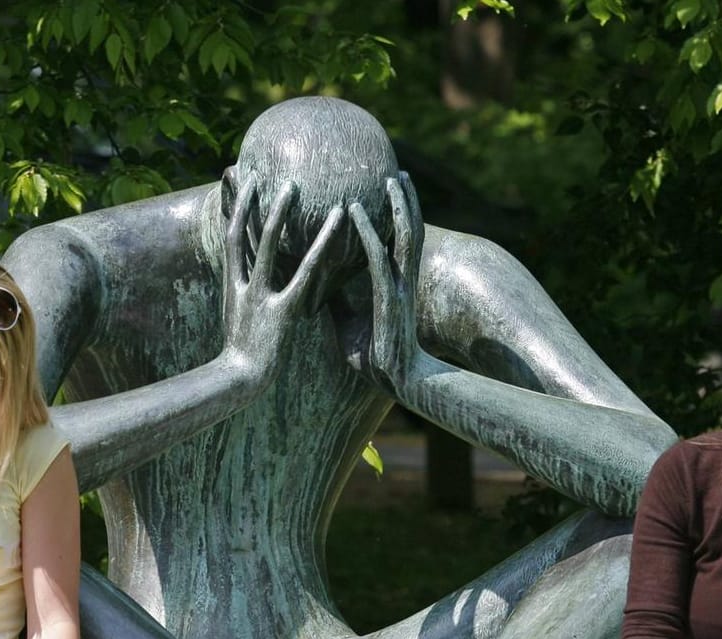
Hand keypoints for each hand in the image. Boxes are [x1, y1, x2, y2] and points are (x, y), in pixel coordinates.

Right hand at [220, 174, 345, 380]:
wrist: (240, 383)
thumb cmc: (242, 359)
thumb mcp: (239, 323)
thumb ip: (244, 298)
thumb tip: (253, 283)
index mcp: (231, 287)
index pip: (229, 239)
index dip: (230, 210)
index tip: (233, 183)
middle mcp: (241, 286)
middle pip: (241, 234)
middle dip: (246, 202)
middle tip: (257, 173)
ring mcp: (259, 297)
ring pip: (266, 245)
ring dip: (276, 214)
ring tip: (291, 186)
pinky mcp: (283, 311)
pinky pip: (304, 274)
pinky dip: (321, 247)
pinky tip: (336, 225)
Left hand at [341, 173, 422, 389]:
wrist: (398, 382)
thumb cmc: (376, 358)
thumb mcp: (348, 322)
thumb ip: (336, 299)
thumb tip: (311, 284)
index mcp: (395, 284)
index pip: (399, 242)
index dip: (397, 217)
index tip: (391, 194)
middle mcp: (401, 278)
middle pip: (410, 230)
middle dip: (407, 201)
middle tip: (399, 173)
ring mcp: (399, 285)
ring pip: (406, 235)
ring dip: (398, 205)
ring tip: (391, 178)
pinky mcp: (389, 295)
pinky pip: (377, 256)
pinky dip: (367, 231)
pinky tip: (353, 211)